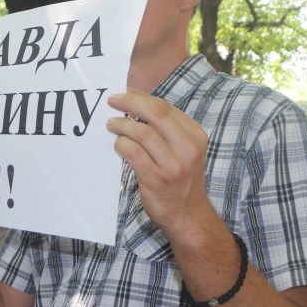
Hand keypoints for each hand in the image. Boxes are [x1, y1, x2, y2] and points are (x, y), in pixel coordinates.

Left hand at [106, 89, 211, 234]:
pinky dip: (121, 144)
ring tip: (111, 124)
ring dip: (121, 125)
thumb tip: (136, 100)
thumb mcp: (184, 149)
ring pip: (141, 132)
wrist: (188, 215)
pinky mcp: (156, 179)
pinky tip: (117, 145)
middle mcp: (187, 148)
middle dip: (129, 102)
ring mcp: (173, 164)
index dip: (141, 96)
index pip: (165, 107)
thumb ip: (166, 128)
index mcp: (195, 135)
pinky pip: (133, 153)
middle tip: (112, 100)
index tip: (125, 91)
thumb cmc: (180, 178)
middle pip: (156, 113)